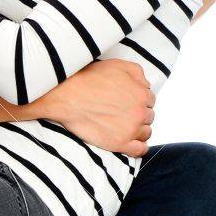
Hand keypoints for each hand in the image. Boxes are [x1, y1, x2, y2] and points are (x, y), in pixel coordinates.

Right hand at [33, 59, 154, 156]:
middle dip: (137, 114)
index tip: (126, 101)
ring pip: (145, 133)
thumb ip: (138, 73)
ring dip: (138, 129)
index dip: (137, 100)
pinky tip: (129, 142)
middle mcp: (139, 113)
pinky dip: (138, 147)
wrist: (66, 97)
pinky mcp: (119, 144)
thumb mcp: (116, 65)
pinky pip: (139, 150)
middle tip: (121, 112)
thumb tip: (146, 85)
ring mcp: (130, 130)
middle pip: (148, 116)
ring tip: (122, 126)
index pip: (149, 100)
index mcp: (141, 94)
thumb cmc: (87, 80)